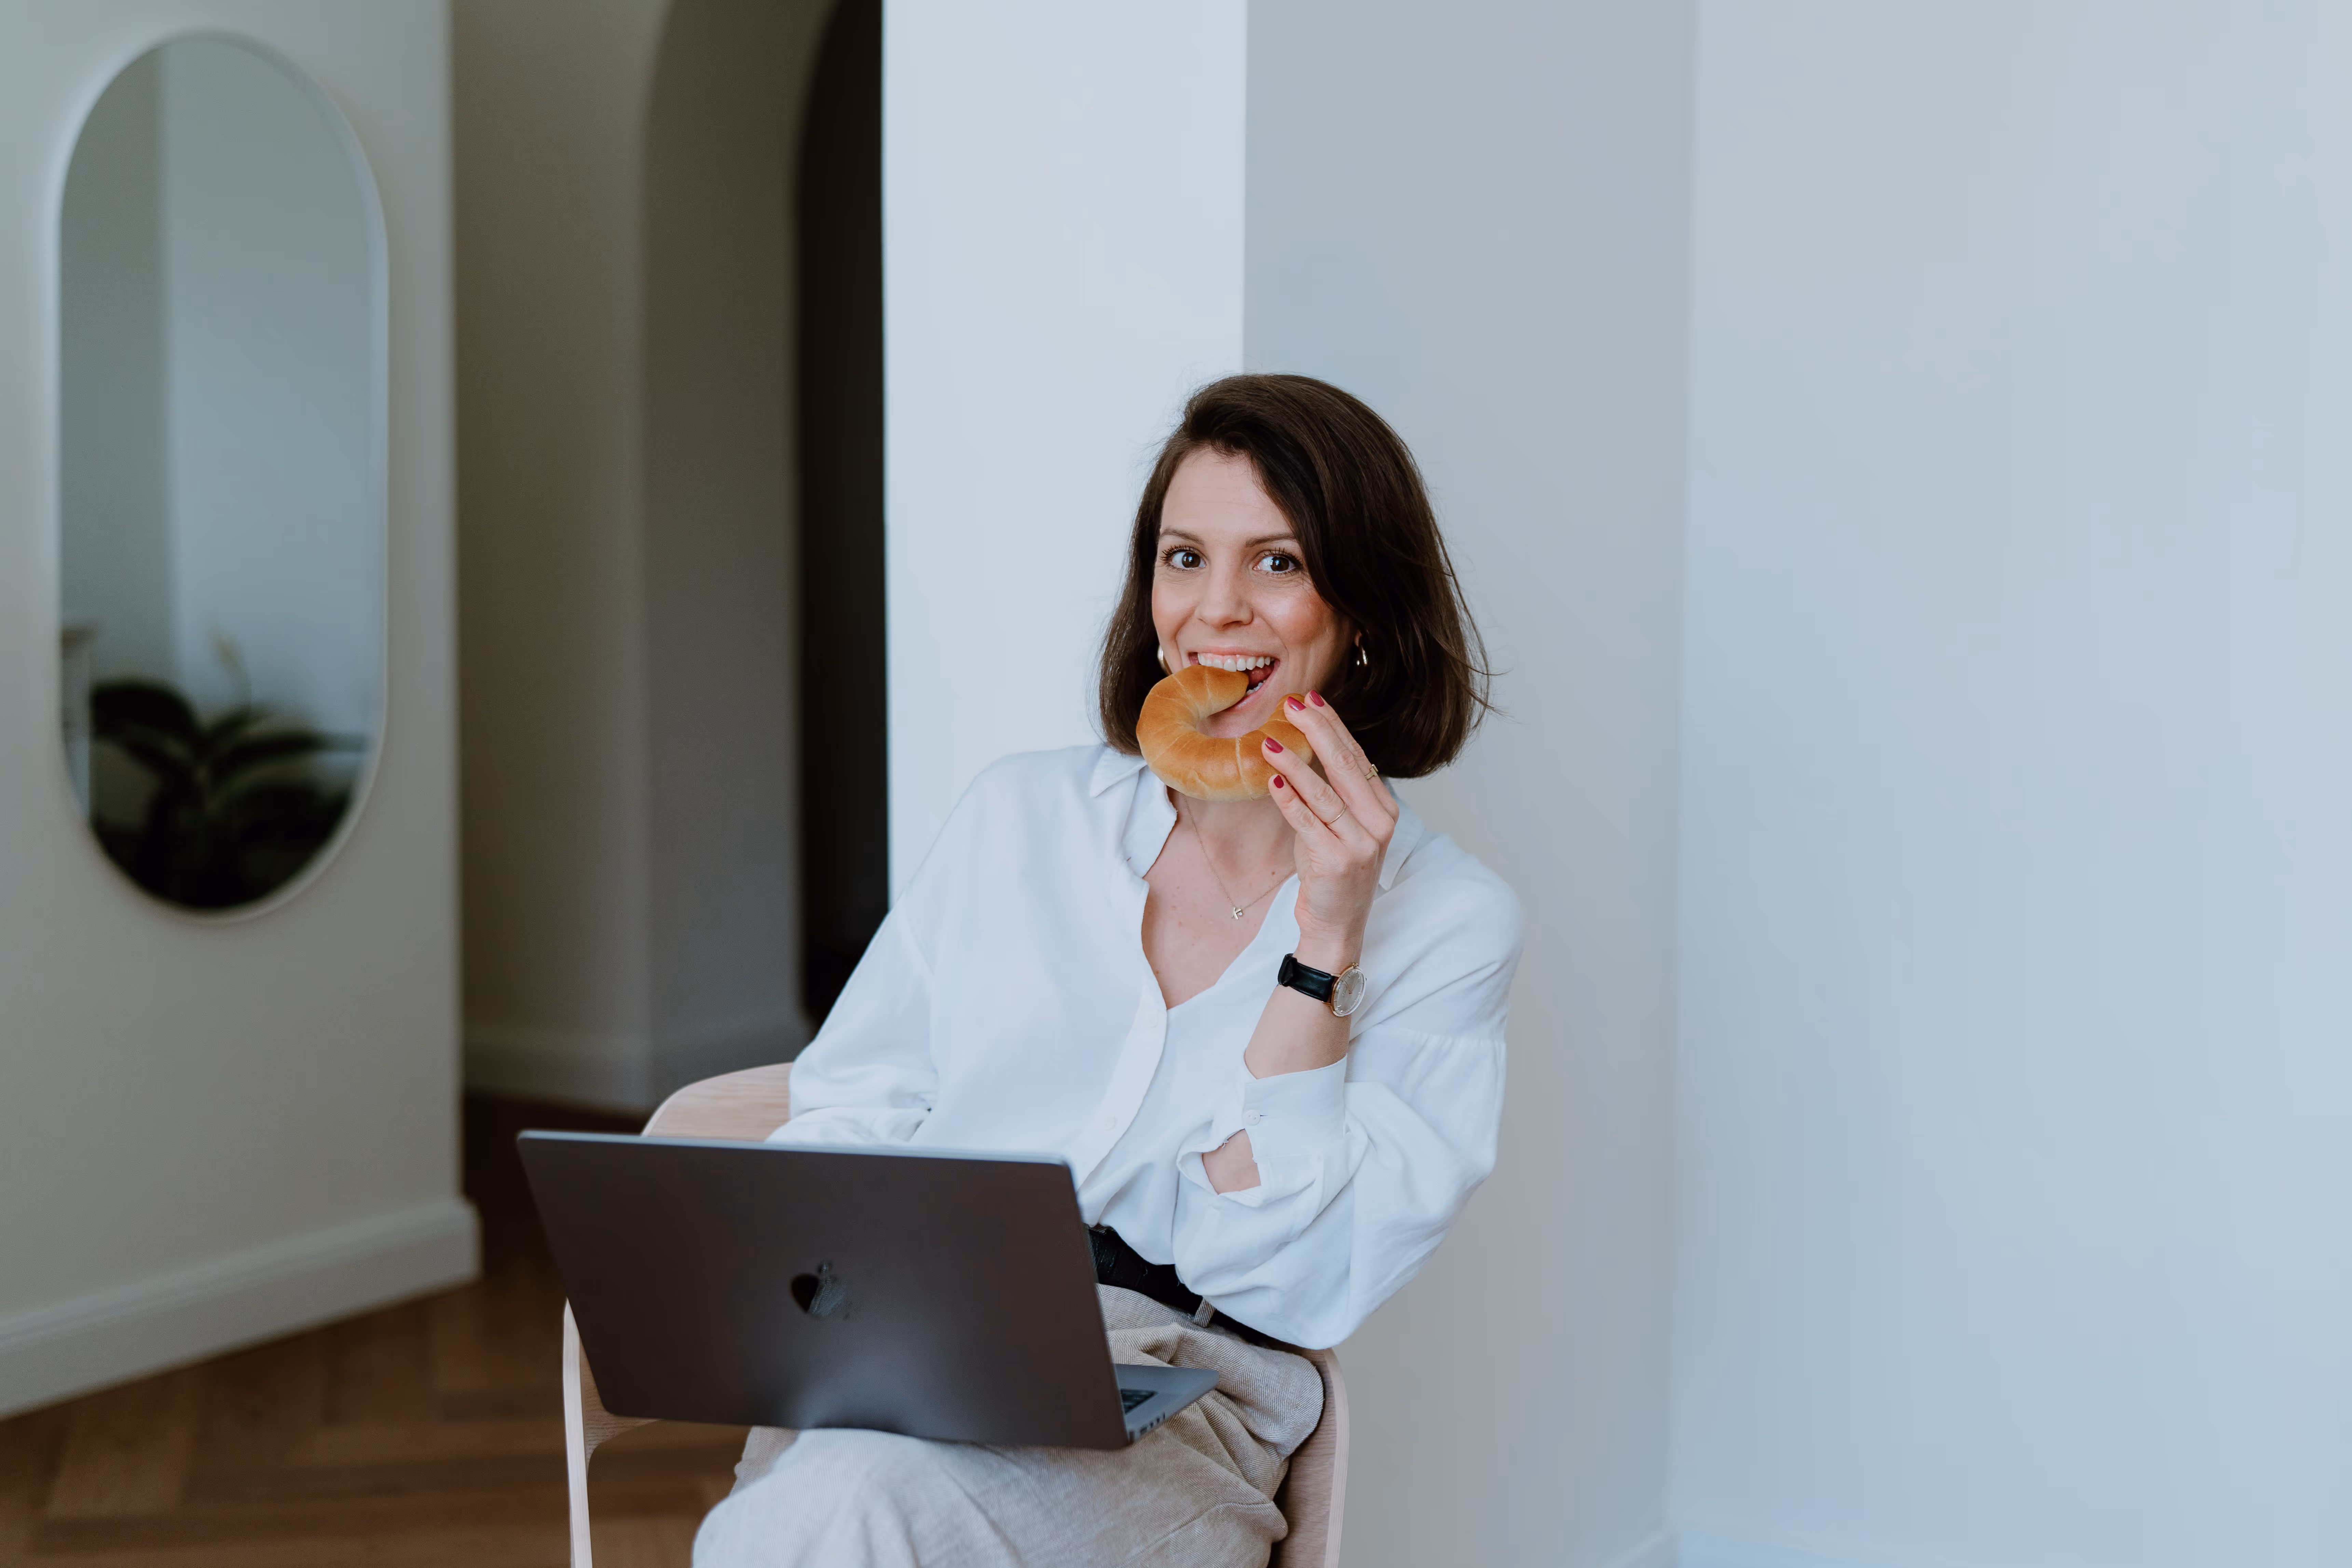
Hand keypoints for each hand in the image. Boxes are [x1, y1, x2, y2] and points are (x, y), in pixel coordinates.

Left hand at [1261, 691, 1397, 969]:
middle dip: (1317, 731)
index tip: (1313, 700)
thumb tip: (1307, 747)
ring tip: (1269, 741)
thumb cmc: (1332, 871)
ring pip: (1324, 793)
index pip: (1356, 757)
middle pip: (1344, 766)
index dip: (1334, 726)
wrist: (1337, 926)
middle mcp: (1378, 823)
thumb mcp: (1339, 825)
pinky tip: (1273, 781)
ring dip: (1294, 763)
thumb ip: (1332, 792)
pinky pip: (1308, 823)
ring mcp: (1360, 843)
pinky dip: (1289, 800)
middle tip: (1293, 704)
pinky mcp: (1336, 861)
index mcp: (1382, 809)